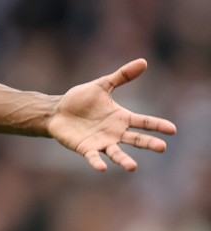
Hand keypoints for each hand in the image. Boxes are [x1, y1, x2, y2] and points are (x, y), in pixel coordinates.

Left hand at [47, 58, 176, 171]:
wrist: (57, 111)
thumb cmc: (80, 99)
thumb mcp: (102, 85)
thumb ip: (121, 76)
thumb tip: (144, 62)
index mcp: (121, 118)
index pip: (144, 122)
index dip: (157, 125)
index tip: (172, 129)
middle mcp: (115, 132)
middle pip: (136, 139)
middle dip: (148, 143)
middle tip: (162, 147)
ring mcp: (101, 142)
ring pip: (116, 153)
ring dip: (124, 160)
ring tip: (133, 167)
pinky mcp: (86, 148)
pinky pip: (93, 157)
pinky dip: (97, 162)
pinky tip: (101, 168)